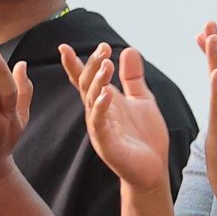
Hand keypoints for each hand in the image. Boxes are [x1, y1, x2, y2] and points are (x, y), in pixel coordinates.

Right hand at [59, 43, 173, 191]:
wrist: (152, 169)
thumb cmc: (144, 136)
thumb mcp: (141, 99)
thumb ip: (133, 77)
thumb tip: (128, 48)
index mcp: (105, 102)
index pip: (84, 80)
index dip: (74, 64)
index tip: (64, 46)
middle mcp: (97, 113)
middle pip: (87, 85)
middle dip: (92, 66)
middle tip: (102, 49)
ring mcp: (100, 128)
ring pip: (91, 101)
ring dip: (98, 82)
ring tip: (106, 65)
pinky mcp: (107, 143)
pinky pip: (100, 123)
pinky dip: (101, 107)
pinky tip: (106, 94)